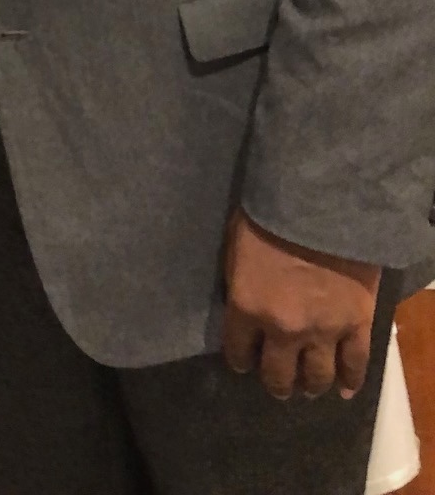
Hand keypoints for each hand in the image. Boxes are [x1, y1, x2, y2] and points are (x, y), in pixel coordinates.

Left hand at [222, 209, 379, 400]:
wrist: (319, 202)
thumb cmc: (269, 214)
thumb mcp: (235, 246)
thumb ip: (239, 282)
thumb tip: (241, 303)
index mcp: (247, 307)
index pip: (238, 351)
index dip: (240, 359)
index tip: (244, 360)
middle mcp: (283, 329)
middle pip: (278, 375)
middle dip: (276, 382)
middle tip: (278, 382)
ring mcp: (323, 331)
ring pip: (316, 377)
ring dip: (310, 385)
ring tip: (308, 386)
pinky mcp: (356, 325)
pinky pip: (355, 365)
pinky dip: (350, 381)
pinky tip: (344, 389)